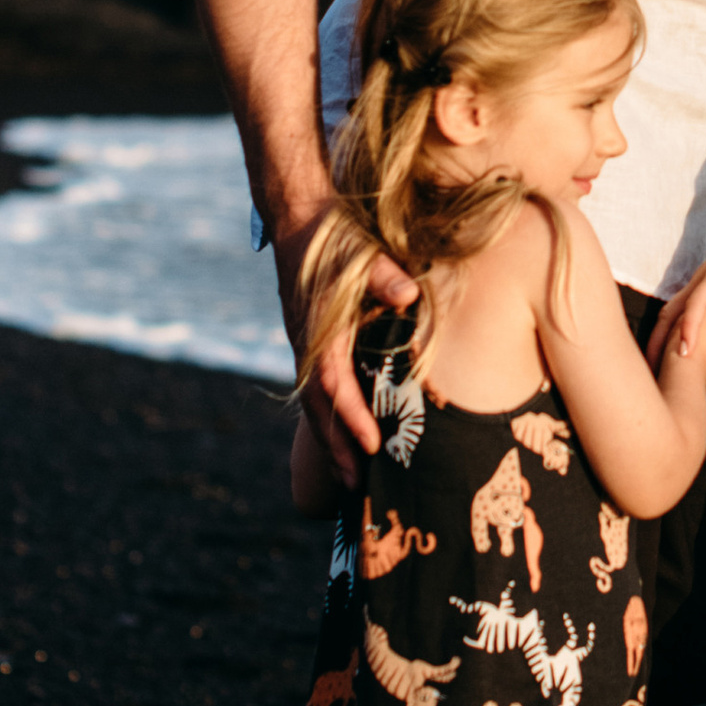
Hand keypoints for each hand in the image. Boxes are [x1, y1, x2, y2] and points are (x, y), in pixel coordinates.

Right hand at [273, 209, 416, 481]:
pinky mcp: (309, 341)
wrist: (297, 216)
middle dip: (337, 449)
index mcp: (320, 331)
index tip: (373, 448)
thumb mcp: (361, 249)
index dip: (353, 419)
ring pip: (314, 403)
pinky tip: (344, 431)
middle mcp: (307, 345)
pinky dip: (330, 416)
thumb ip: (384, 275)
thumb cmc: (334, 234)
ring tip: (350, 475)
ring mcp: (304, 345)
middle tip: (357, 489)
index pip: (334, 386)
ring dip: (331, 439)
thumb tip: (408, 294)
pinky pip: (317, 388)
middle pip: (319, 409)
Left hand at [648, 187, 705, 375]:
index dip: (668, 352)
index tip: (661, 381)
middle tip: (645, 386)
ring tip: (655, 374)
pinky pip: (699, 302)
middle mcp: (700, 288)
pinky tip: (686, 349)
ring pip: (677, 314)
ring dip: (664, 344)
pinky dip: (690, 325)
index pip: (680, 327)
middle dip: (655, 353)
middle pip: (667, 323)